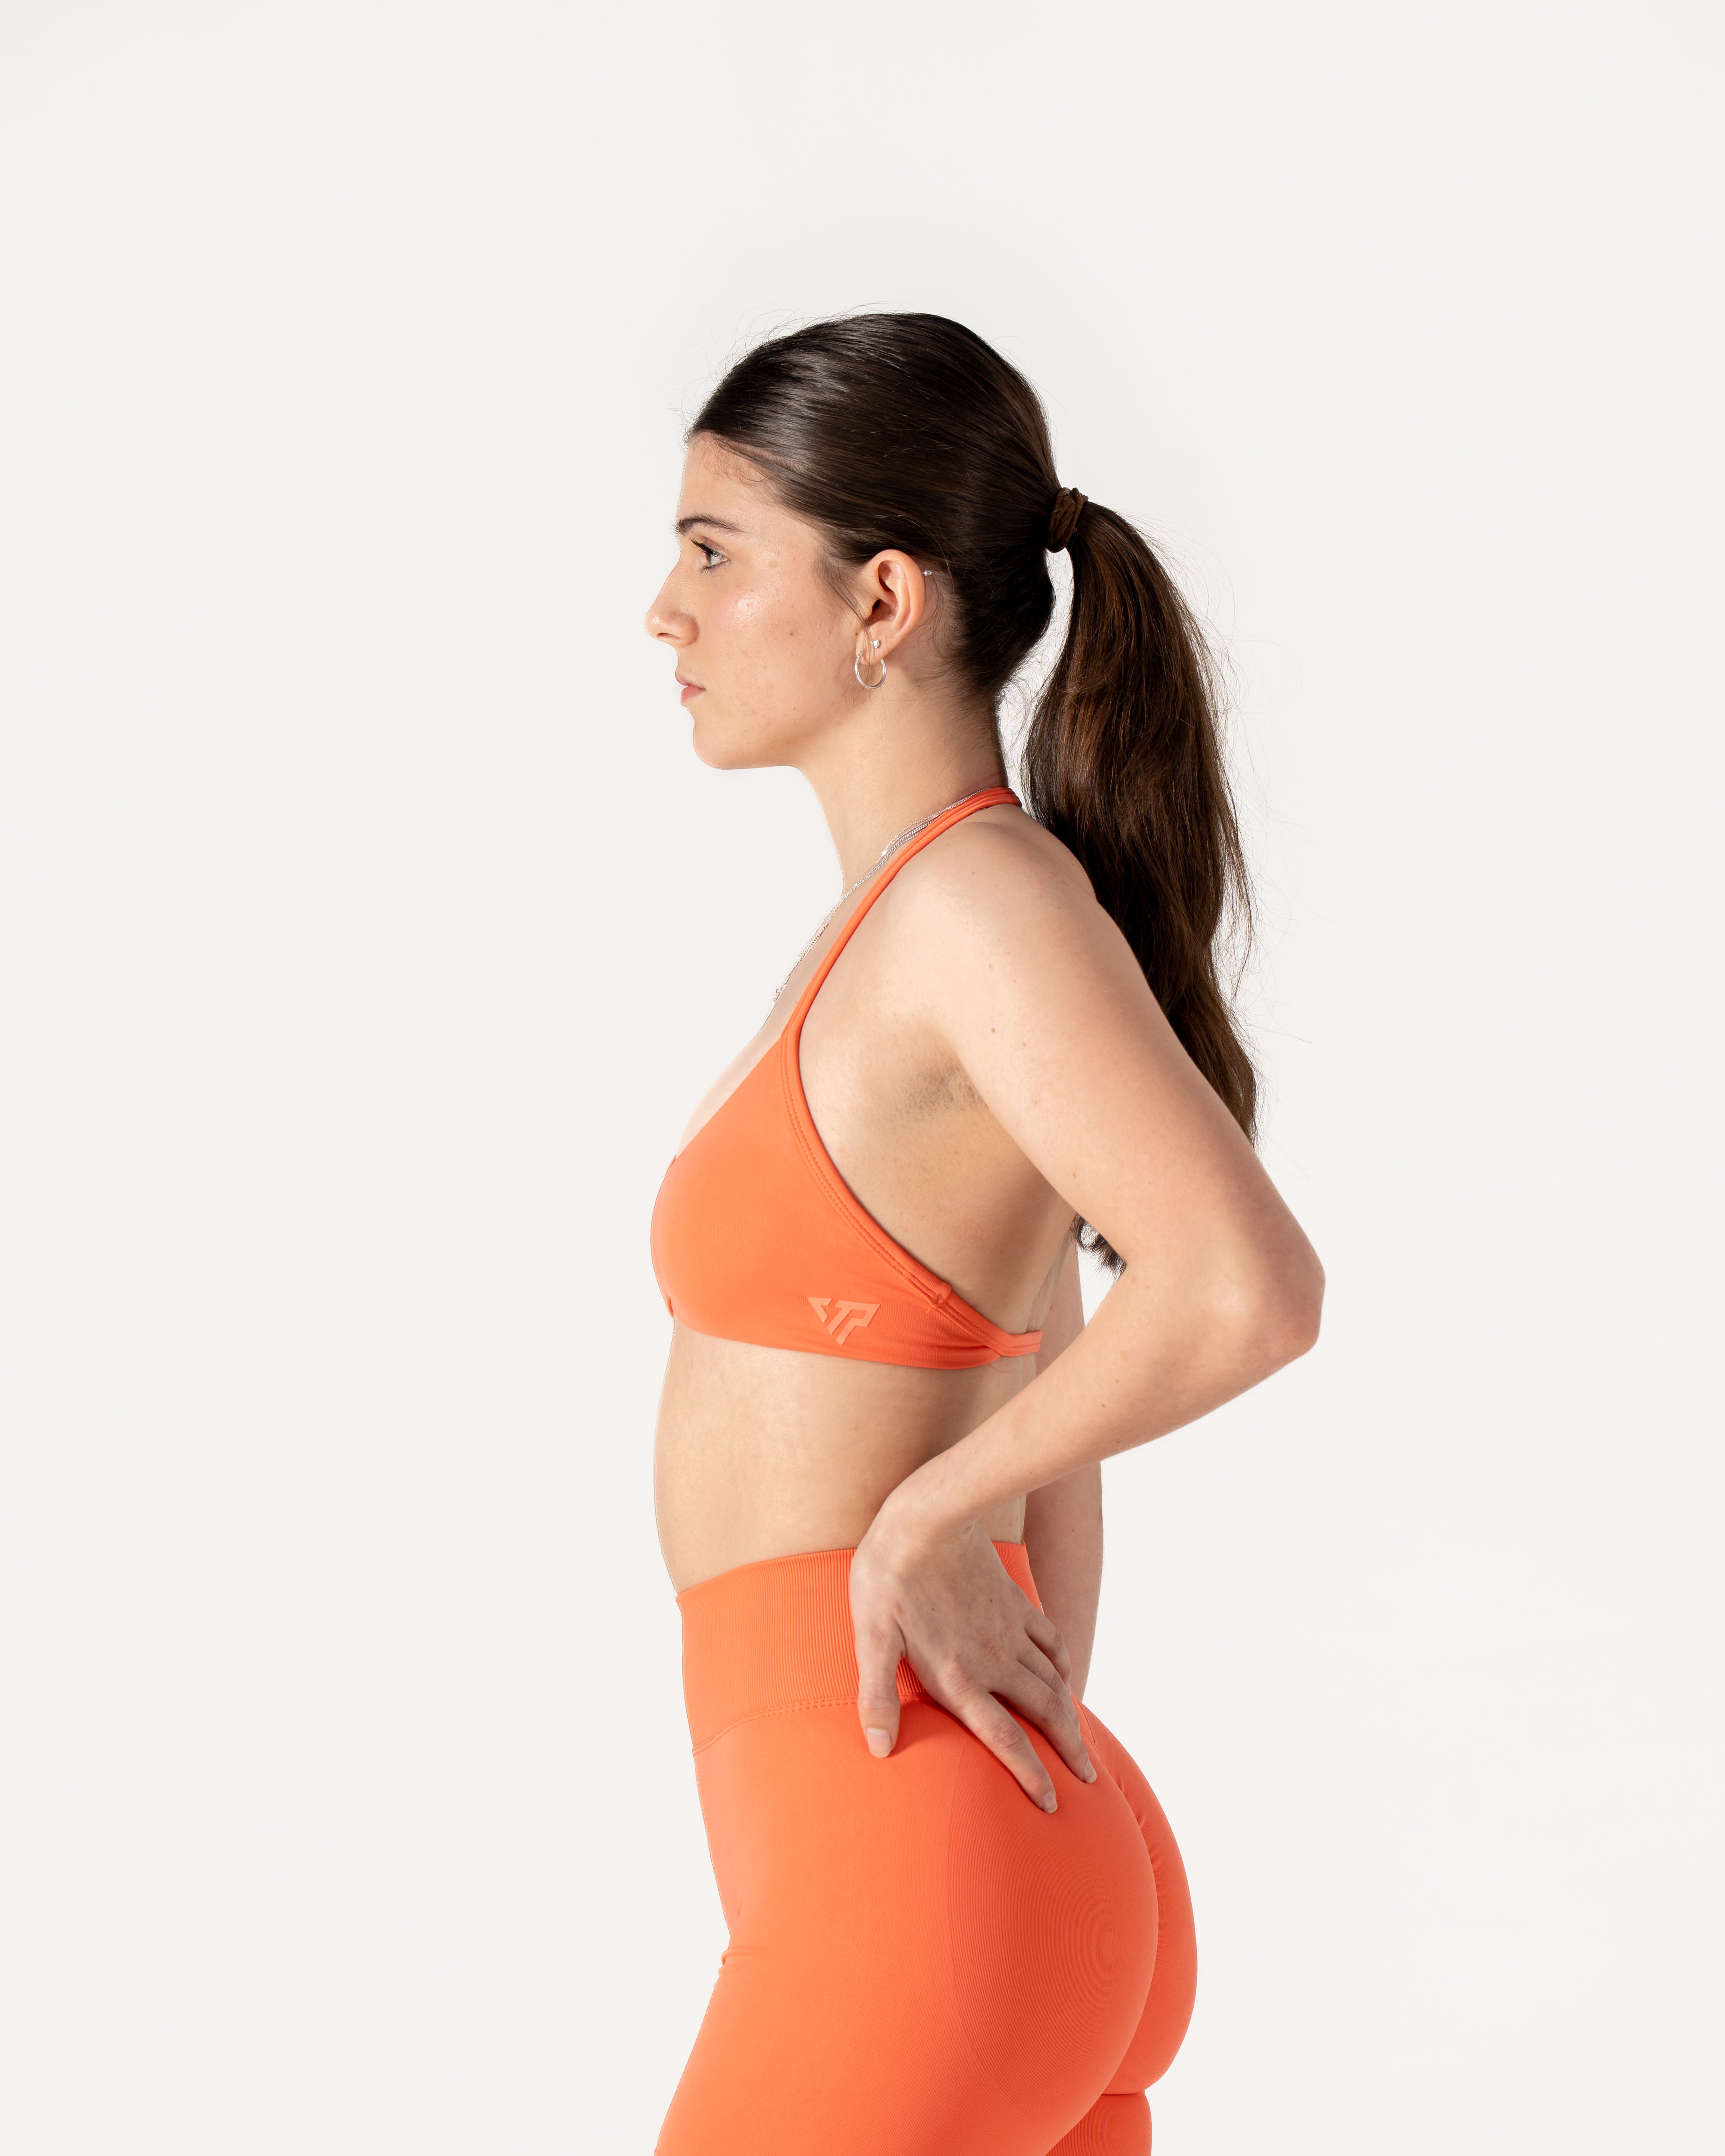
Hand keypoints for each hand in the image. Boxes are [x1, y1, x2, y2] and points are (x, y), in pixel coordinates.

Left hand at [849, 1493, 1096, 1809]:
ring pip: (1053, 1681)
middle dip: (1068, 1750)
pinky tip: (1065, 1676)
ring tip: (1081, 1741)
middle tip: (1087, 1779)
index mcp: (958, 1676)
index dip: (1030, 1773)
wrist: (927, 1518)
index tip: (1051, 1803)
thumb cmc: (889, 1578)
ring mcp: (1010, 1630)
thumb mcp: (871, 1638)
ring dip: (1070, 1715)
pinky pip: (1051, 1642)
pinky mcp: (1015, 1603)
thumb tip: (878, 1748)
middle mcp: (994, 1660)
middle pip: (1044, 1713)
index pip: (1004, 1738)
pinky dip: (1063, 1665)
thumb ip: (877, 1695)